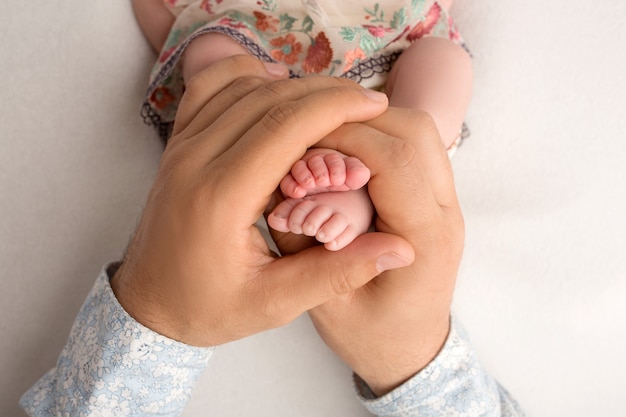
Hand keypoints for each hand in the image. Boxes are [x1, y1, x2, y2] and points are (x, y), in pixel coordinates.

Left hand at [110, 56, 414, 346]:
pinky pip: (209, 88)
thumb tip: (399, 249)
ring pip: (240, 85)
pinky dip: (245, 75)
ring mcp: (181, 147)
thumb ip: (337, 273)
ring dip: (291, 83)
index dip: (336, 107)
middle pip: (268, 96)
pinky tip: (273, 84)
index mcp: (221, 197)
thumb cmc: (208, 308)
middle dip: (324, 91)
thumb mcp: (275, 304)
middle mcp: (196, 160)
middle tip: (365, 100)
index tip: (374, 104)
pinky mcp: (177, 145)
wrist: (148, 306)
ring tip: (330, 100)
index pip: (286, 126)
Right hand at [289, 109, 463, 394]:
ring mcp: (445, 201)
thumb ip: (303, 245)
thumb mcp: (326, 304)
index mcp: (423, 239)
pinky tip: (342, 154)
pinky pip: (413, 146)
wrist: (411, 351)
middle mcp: (444, 212)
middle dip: (356, 117)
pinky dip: (376, 136)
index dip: (343, 136)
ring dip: (369, 122)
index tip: (299, 137)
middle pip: (415, 130)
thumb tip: (279, 185)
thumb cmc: (371, 335)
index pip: (393, 159)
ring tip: (323, 140)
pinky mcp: (433, 197)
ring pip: (419, 130)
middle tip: (309, 132)